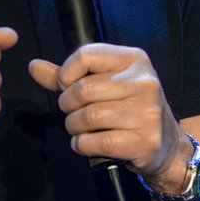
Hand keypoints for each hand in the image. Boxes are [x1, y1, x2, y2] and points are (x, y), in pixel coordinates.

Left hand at [29, 44, 189, 188]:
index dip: (66, 73)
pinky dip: (81, 144)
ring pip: (88, 116)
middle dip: (67, 104)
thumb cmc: (128, 107)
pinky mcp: (144, 141)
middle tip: (71, 111)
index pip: (86, 55)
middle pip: (83, 89)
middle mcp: (144, 82)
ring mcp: (147, 112)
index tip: (65, 86)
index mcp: (133, 59)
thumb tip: (33, 65)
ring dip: (73, 126)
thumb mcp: (104, 82)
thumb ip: (67, 75)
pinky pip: (97, 142)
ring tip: (78, 128)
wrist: (166, 145)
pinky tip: (85, 143)